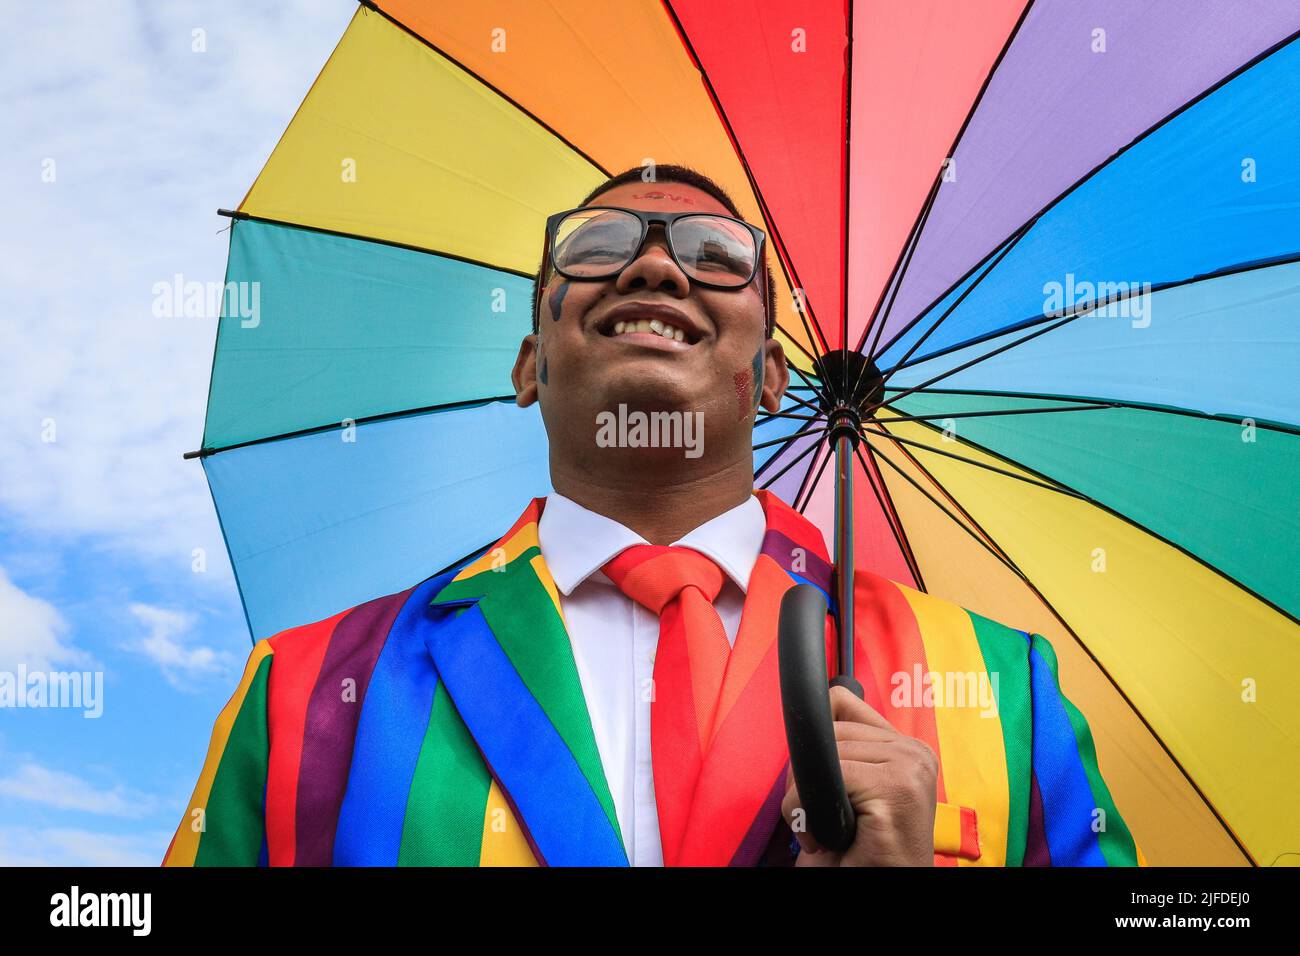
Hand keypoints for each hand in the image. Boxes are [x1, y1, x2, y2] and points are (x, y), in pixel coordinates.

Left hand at [781, 685, 937, 865]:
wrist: (876, 887)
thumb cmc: (860, 851)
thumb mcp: (850, 785)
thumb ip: (845, 743)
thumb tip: (822, 698)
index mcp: (907, 748)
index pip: (842, 703)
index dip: (817, 743)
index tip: (818, 783)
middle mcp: (916, 752)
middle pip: (829, 730)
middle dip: (806, 775)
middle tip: (817, 818)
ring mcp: (910, 767)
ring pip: (823, 753)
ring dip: (804, 800)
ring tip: (824, 831)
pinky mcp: (896, 789)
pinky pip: (823, 777)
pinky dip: (804, 812)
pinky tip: (823, 838)